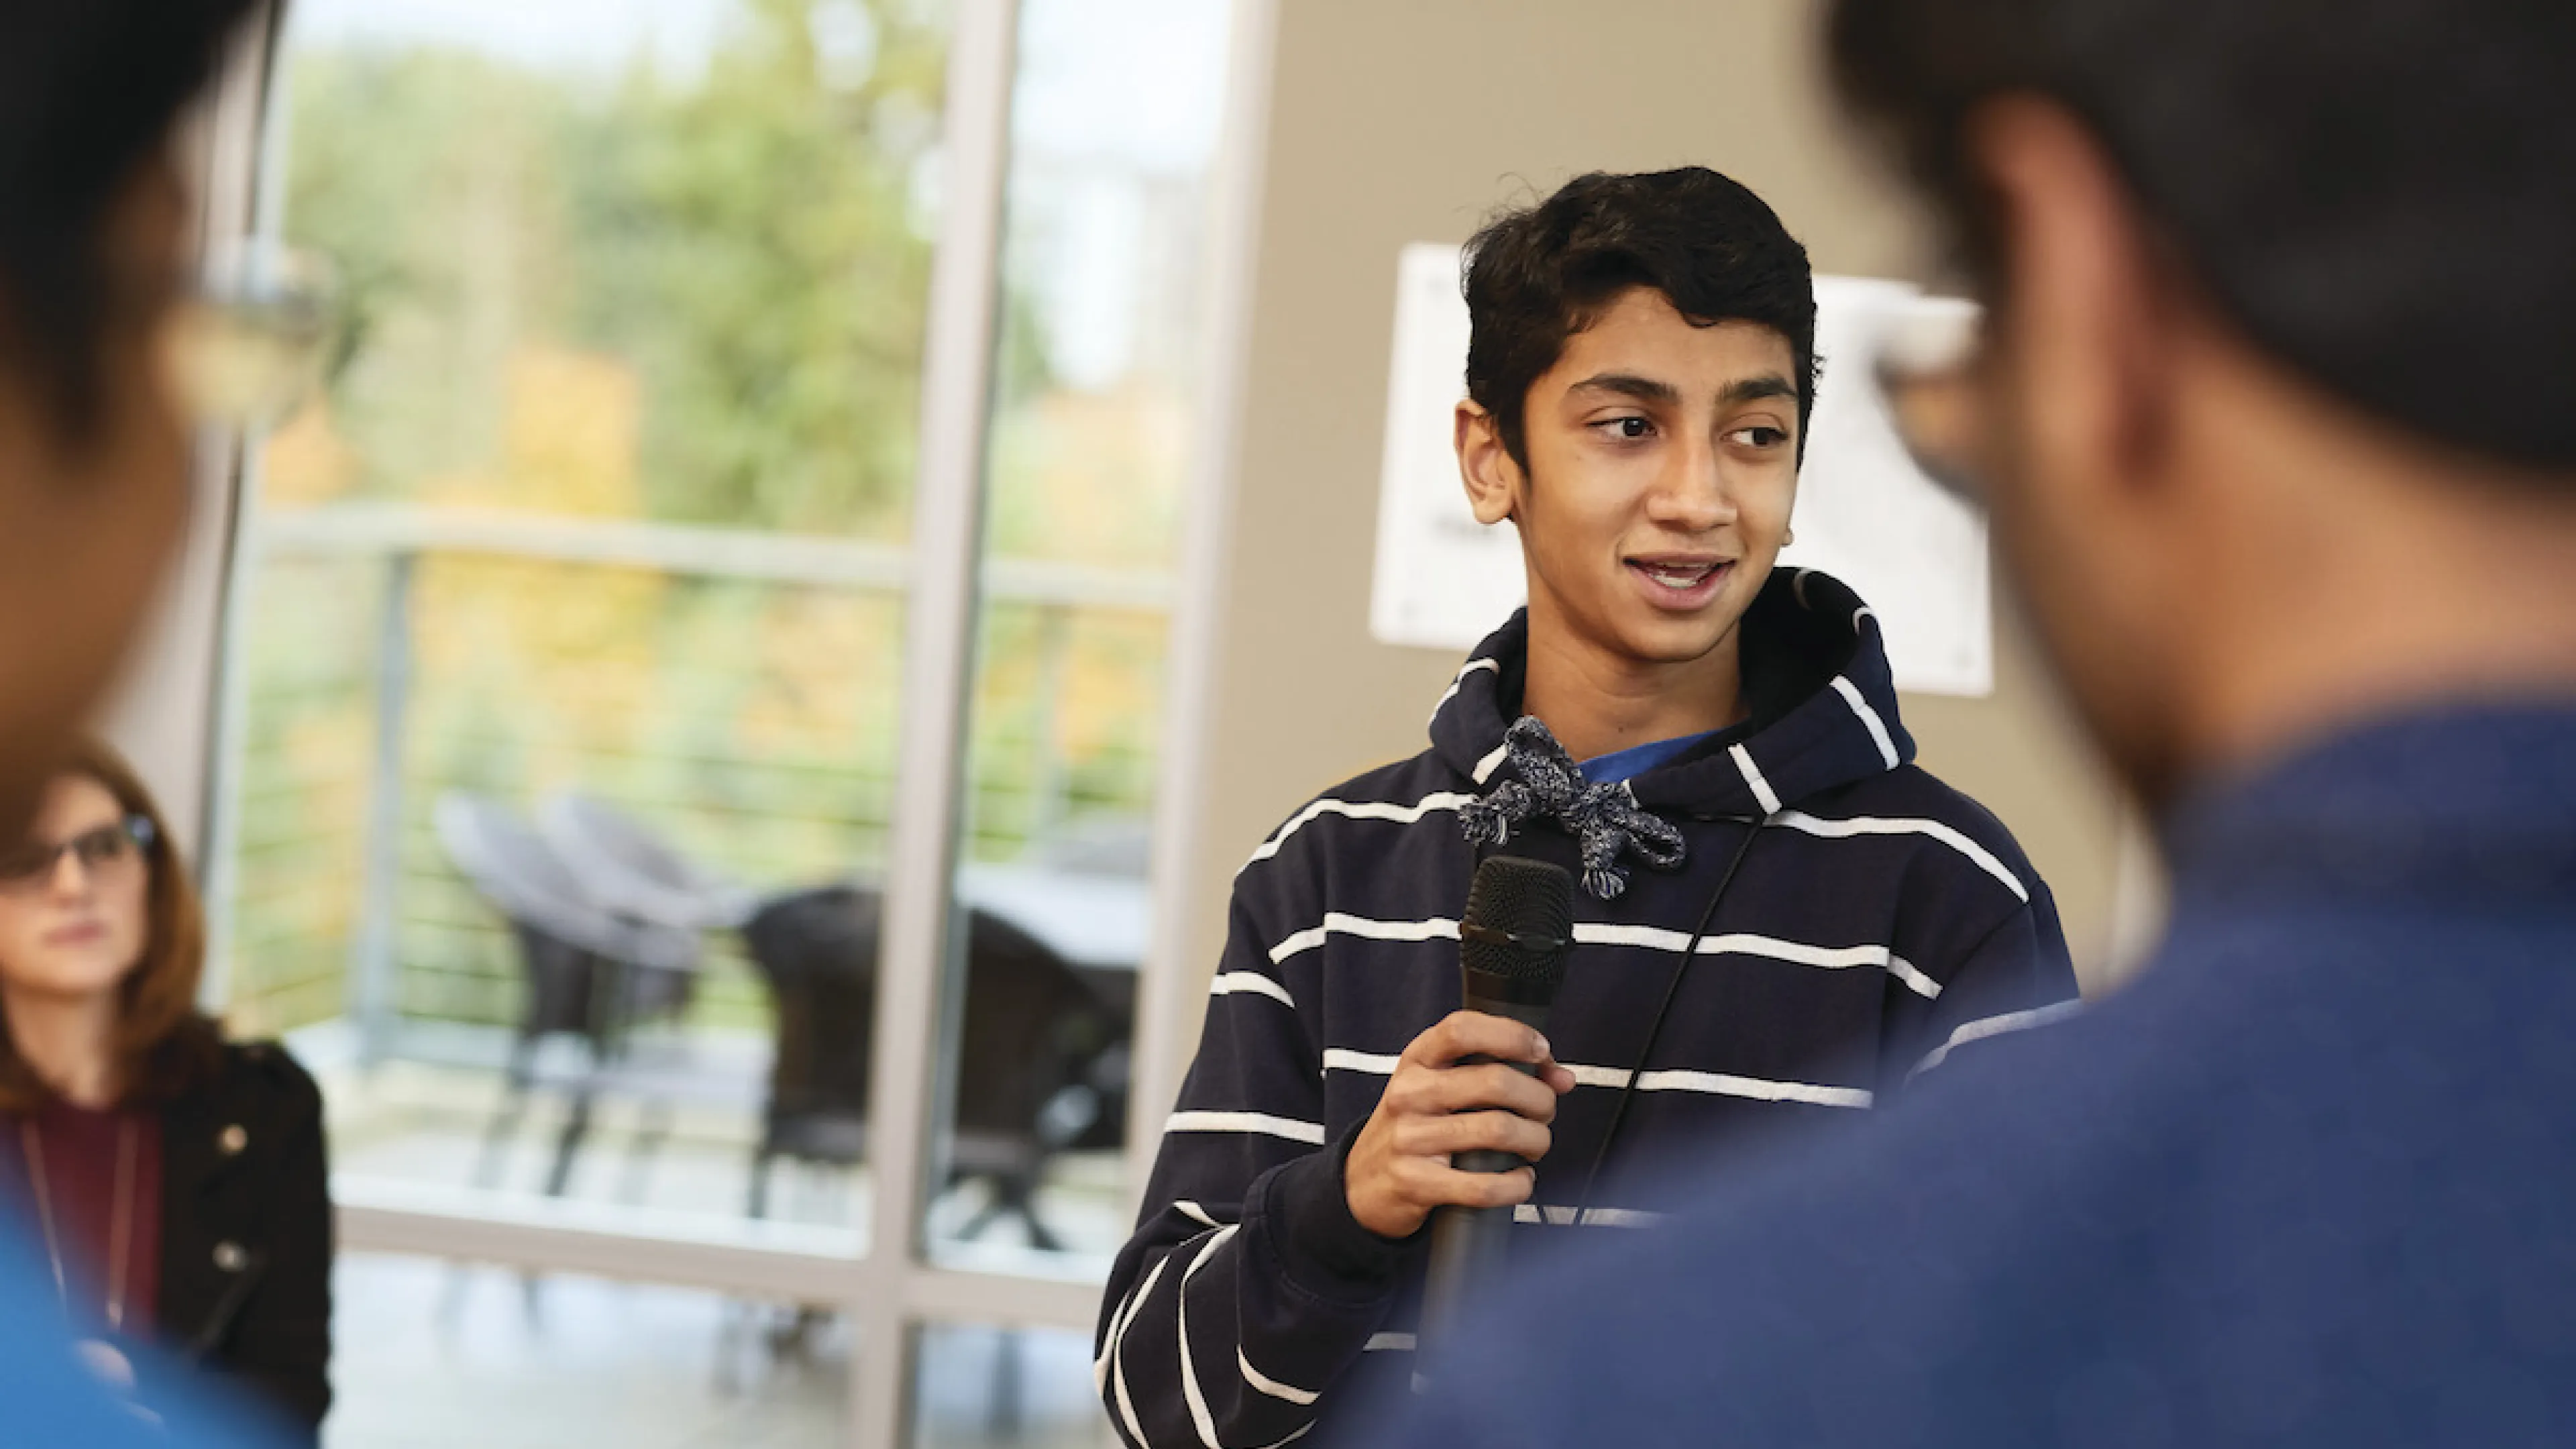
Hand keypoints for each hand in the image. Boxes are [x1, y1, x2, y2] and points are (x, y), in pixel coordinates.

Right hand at [1343, 1010, 1577, 1239]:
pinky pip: (1484, 1185)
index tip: (1540, 1051)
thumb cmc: (1418, 1126)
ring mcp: (1410, 1138)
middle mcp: (1410, 1093)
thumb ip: (1500, 1071)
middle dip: (1539, 1098)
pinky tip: (1520, 1179)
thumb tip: (1561, 1078)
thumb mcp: (1443, 1087)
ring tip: (1535, 1144)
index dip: (1511, 1034)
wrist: (1363, 1183)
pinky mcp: (1416, 1182)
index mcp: (1417, 1060)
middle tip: (1544, 1111)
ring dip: (1535, 1139)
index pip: (1462, 1029)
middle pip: (1495, 1082)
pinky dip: (1518, 1184)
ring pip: (1499, 1130)